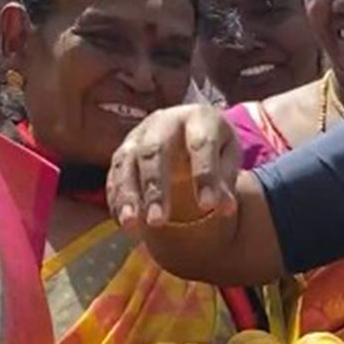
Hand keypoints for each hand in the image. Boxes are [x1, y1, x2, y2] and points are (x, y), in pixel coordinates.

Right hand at [107, 104, 239, 228]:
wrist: (188, 128)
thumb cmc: (213, 147)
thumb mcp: (228, 156)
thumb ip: (225, 181)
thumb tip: (225, 209)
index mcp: (199, 118)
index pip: (201, 144)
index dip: (204, 175)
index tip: (208, 206)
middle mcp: (164, 122)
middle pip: (154, 150)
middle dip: (154, 186)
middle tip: (158, 221)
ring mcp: (138, 135)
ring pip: (126, 162)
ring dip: (127, 195)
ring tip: (131, 225)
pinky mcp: (122, 151)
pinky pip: (114, 174)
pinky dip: (116, 199)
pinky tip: (122, 222)